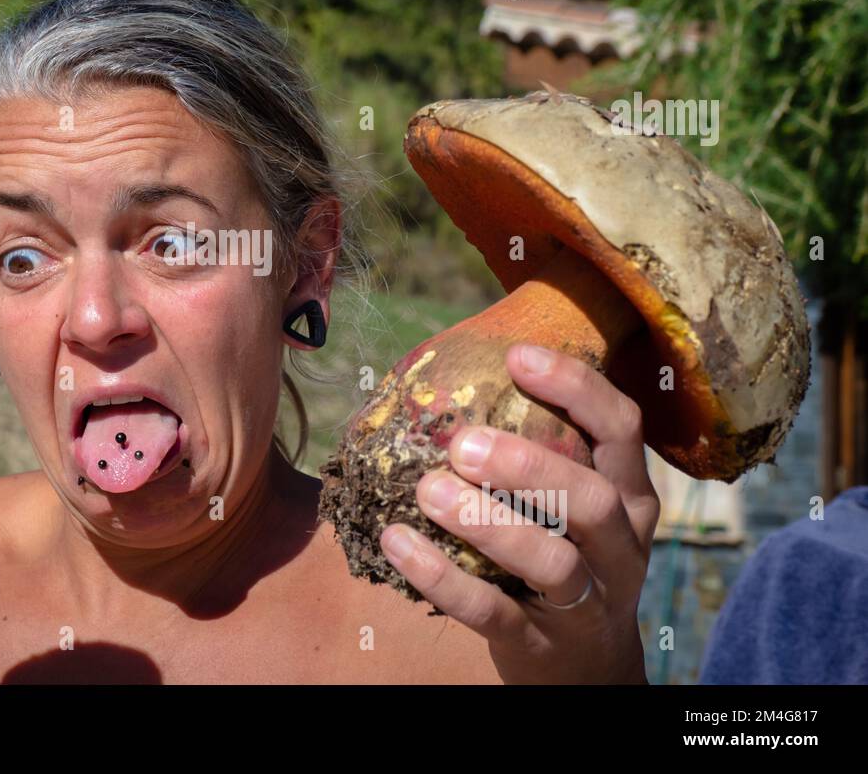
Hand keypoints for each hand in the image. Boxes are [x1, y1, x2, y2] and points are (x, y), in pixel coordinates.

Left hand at [380, 343, 659, 683]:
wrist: (586, 672)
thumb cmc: (564, 559)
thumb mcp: (572, 509)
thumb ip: (538, 455)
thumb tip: (450, 382)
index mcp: (631, 498)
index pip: (622, 430)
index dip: (576, 388)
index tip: (518, 356)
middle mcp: (621, 549)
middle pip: (593, 500)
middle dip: (528, 467)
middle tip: (463, 443)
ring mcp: (587, 603)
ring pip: (551, 562)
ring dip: (487, 523)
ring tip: (428, 490)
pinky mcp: (542, 646)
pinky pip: (493, 612)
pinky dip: (443, 579)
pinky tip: (398, 543)